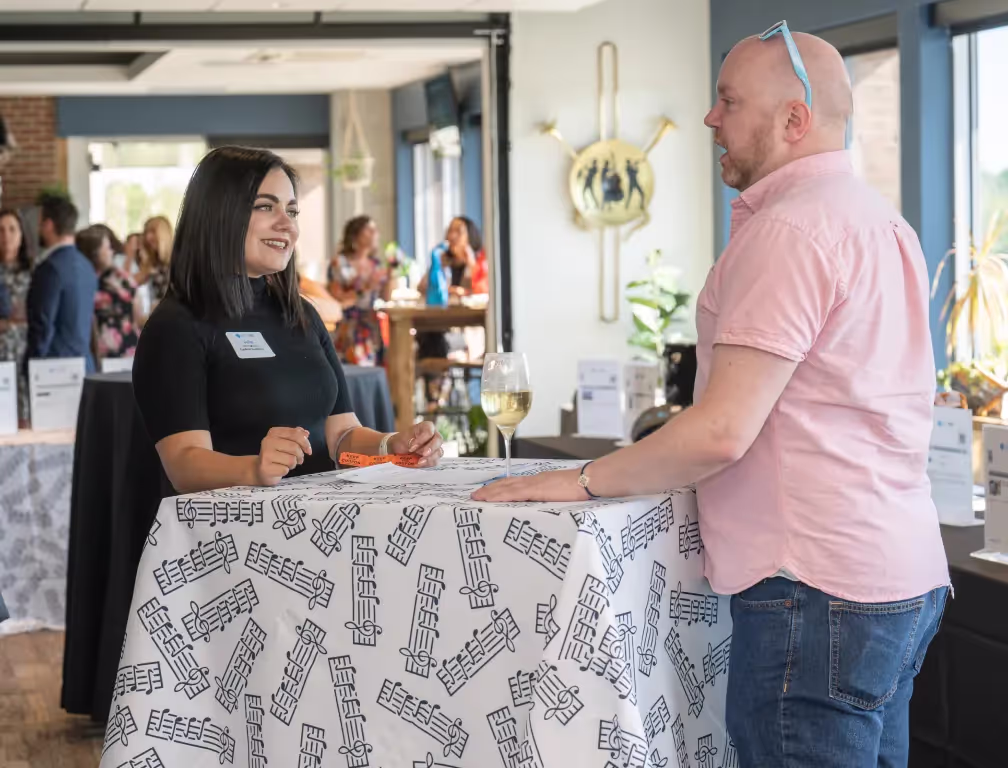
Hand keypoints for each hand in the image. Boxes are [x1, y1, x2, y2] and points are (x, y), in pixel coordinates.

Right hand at [253, 427, 311, 485]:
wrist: (260, 469)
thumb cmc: (277, 455)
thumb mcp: (286, 442)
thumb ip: (296, 436)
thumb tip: (306, 433)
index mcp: (274, 432)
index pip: (295, 433)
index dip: (305, 442)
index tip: (308, 450)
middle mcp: (268, 441)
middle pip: (294, 447)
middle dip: (300, 455)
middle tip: (299, 459)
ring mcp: (266, 454)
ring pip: (291, 459)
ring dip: (293, 464)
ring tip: (288, 464)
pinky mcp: (265, 468)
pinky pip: (285, 469)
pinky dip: (286, 471)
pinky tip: (280, 469)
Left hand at [387, 421, 443, 467]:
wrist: (400, 449)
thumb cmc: (403, 440)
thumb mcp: (404, 438)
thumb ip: (410, 441)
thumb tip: (416, 447)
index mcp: (427, 427)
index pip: (429, 432)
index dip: (422, 440)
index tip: (412, 447)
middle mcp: (434, 435)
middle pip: (438, 440)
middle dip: (431, 448)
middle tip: (423, 454)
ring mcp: (436, 447)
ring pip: (439, 452)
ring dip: (429, 458)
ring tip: (418, 461)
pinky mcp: (434, 457)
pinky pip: (435, 461)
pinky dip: (427, 463)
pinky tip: (419, 463)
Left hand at [471, 469, 588, 501]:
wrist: (589, 480)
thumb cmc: (580, 489)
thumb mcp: (561, 495)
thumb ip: (551, 499)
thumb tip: (545, 508)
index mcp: (539, 482)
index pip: (514, 484)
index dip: (500, 487)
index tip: (488, 491)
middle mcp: (534, 480)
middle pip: (506, 484)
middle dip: (490, 490)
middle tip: (475, 495)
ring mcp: (534, 484)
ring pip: (507, 488)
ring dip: (491, 493)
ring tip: (478, 498)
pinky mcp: (537, 489)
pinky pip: (514, 493)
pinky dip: (501, 496)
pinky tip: (491, 499)